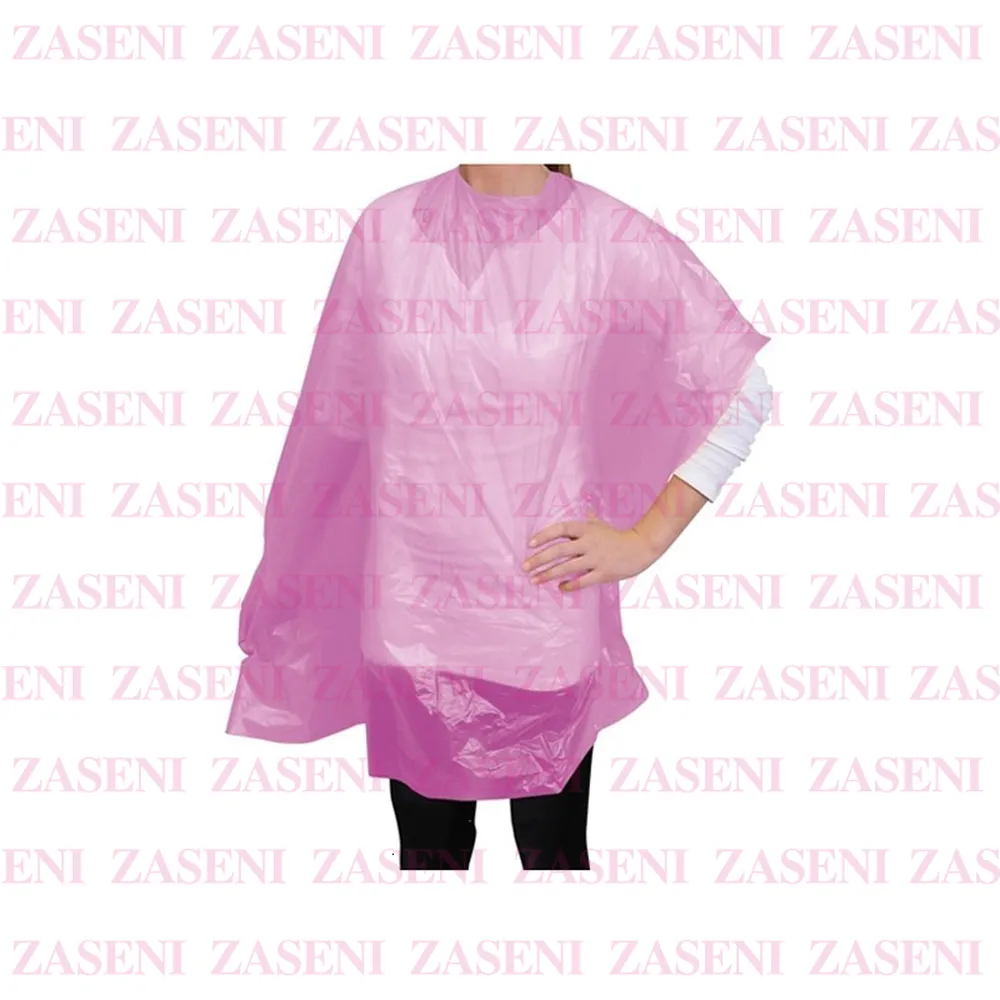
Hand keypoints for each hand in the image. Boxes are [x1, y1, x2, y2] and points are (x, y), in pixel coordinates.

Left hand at [522, 510, 660, 591]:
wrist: (641, 548)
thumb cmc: (618, 536)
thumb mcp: (601, 525)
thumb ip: (590, 520)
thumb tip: (586, 509)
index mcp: (586, 529)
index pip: (560, 530)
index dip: (544, 536)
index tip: (530, 543)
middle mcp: (588, 543)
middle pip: (559, 551)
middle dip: (539, 559)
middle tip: (525, 566)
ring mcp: (595, 559)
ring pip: (567, 568)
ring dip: (548, 574)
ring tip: (534, 580)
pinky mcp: (603, 573)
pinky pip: (582, 581)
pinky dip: (570, 585)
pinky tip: (560, 588)